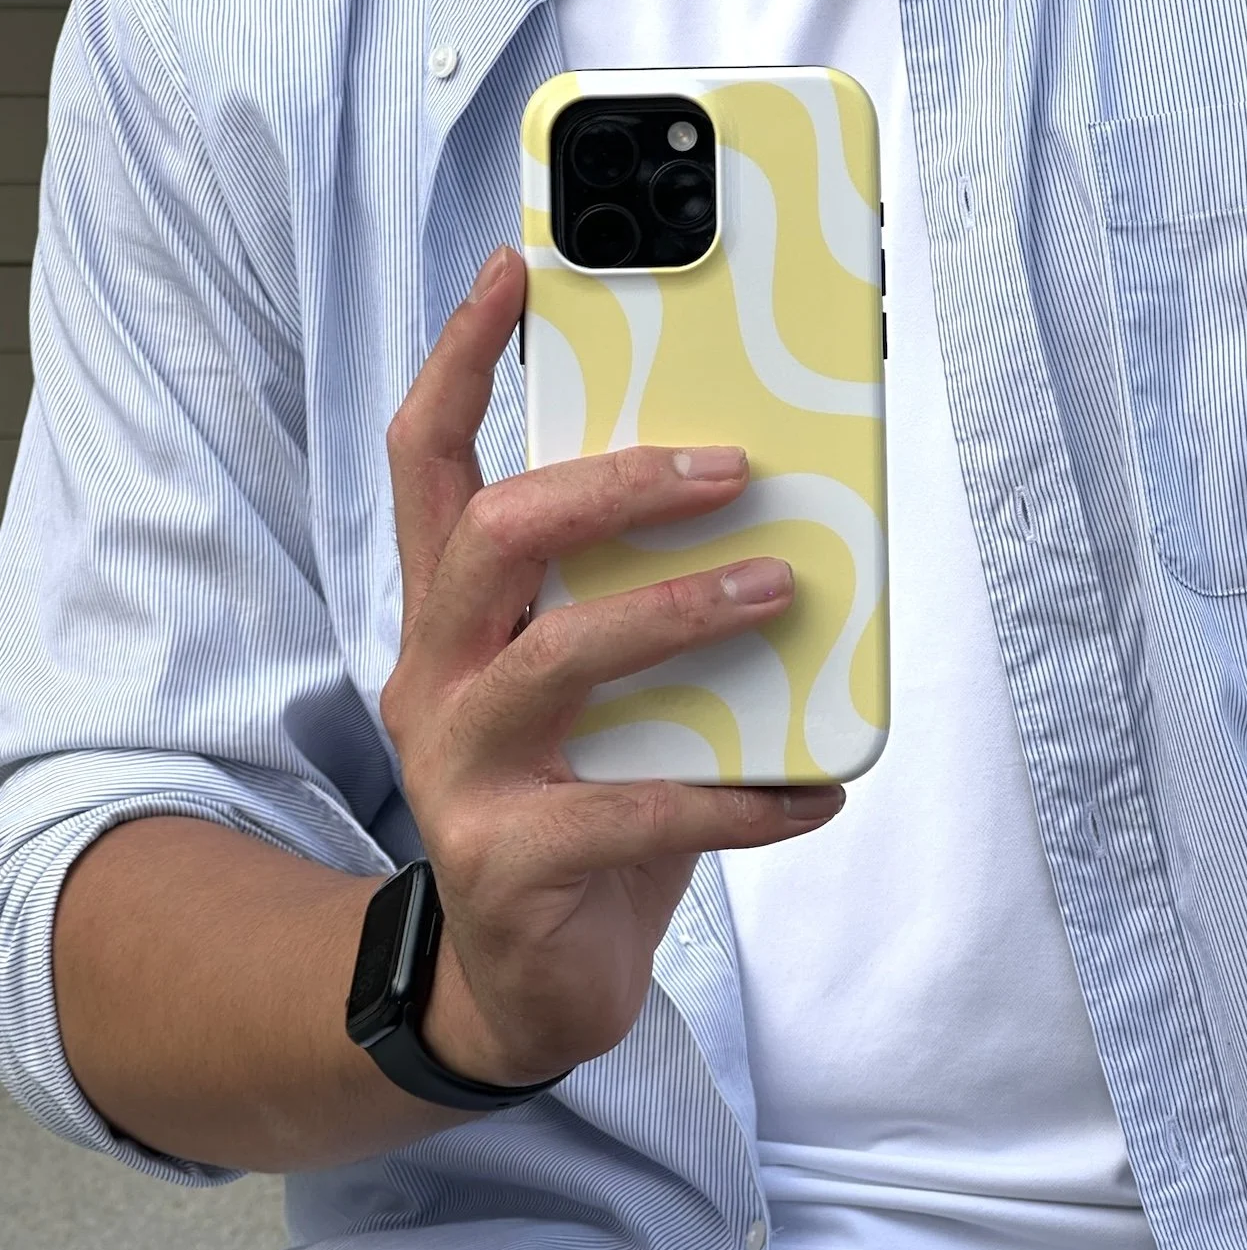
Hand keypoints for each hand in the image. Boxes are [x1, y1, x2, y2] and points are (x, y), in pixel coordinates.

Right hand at [379, 245, 844, 1088]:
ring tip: (785, 589)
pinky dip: (742, 794)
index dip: (463, 359)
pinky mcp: (508, 859)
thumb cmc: (577, 801)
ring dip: (686, 612)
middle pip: (498, 533)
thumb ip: (638, 602)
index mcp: (452, 616)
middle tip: (731, 467)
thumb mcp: (596, 689)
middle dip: (616, 483)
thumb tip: (781, 516)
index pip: (428, 460)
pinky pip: (640, 811)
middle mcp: (436, 675)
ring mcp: (460, 770)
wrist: (522, 981)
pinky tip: (815, 791)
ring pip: (563, 656)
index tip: (515, 268)